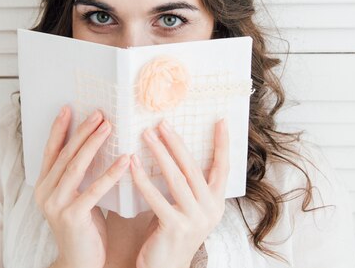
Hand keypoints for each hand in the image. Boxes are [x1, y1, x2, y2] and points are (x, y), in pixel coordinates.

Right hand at [34, 106, 130, 267]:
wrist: (80, 263)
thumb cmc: (83, 228)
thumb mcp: (77, 197)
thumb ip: (80, 176)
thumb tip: (95, 145)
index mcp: (44, 186)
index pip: (50, 151)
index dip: (59, 129)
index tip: (69, 108)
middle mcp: (45, 193)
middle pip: (65, 154)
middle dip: (82, 131)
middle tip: (98, 113)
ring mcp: (56, 205)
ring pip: (76, 167)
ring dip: (93, 144)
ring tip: (108, 127)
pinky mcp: (72, 217)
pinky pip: (94, 190)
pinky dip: (110, 173)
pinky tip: (125, 159)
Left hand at [129, 119, 229, 267]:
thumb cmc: (171, 234)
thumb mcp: (187, 209)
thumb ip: (188, 186)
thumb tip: (175, 150)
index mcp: (215, 202)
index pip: (223, 167)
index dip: (222, 144)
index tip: (220, 120)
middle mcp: (210, 210)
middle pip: (194, 168)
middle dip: (177, 142)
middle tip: (162, 122)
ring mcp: (195, 220)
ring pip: (177, 179)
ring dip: (160, 154)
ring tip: (147, 135)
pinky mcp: (175, 228)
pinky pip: (157, 198)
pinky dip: (143, 179)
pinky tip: (131, 164)